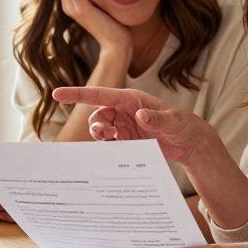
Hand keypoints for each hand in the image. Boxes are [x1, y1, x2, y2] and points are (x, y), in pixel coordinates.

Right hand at [51, 86, 215, 162]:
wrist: (190, 142)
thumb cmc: (183, 125)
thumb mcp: (173, 121)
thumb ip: (156, 118)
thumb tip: (140, 115)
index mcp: (131, 99)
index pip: (99, 94)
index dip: (77, 94)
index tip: (57, 94)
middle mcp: (124, 111)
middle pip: (97, 115)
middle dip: (97, 126)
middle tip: (109, 136)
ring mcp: (124, 127)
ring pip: (101, 130)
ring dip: (102, 137)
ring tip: (116, 143)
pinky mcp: (127, 141)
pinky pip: (109, 145)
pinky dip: (109, 149)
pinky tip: (118, 153)